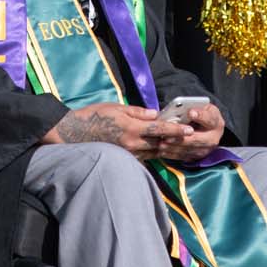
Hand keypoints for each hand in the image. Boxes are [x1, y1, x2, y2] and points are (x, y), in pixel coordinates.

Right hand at [50, 102, 194, 160]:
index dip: (175, 130)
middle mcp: (132, 144)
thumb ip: (138, 112)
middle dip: (175, 141)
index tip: (189, 130)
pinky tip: (161, 150)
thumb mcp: (117, 107)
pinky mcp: (124, 158)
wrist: (75, 133)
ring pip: (154, 152)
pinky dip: (154, 153)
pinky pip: (144, 157)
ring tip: (181, 144)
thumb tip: (155, 113)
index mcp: (131, 128)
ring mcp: (128, 153)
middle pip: (160, 144)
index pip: (159, 130)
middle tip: (190, 138)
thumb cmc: (95, 116)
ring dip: (167, 148)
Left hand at [158, 100, 224, 162]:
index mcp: (215, 122)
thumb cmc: (202, 116)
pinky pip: (184, 157)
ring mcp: (206, 150)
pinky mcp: (197, 157)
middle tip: (167, 136)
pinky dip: (172, 154)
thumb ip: (193, 108)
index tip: (190, 113)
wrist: (209, 130)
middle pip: (197, 139)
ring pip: (189, 150)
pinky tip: (162, 151)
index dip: (200, 116)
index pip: (209, 119)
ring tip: (161, 144)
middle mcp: (213, 138)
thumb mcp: (201, 108)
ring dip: (174, 148)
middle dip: (181, 138)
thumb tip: (178, 110)